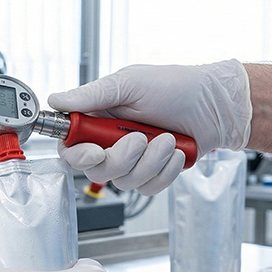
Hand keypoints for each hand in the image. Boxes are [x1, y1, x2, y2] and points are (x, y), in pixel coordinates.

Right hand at [49, 60, 251, 194]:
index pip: (71, 146)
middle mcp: (112, 141)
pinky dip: (164, 171)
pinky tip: (176, 153)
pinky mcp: (153, 173)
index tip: (95, 152)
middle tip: (141, 138)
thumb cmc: (176, 87)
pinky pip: (148, 187)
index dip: (78, 155)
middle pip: (96, 170)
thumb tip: (55, 100)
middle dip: (121, 158)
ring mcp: (133, 160)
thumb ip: (91, 95)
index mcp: (100, 118)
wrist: (216, 106)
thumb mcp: (129, 84)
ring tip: (168, 139)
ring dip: (150, 162)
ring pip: (124, 181)